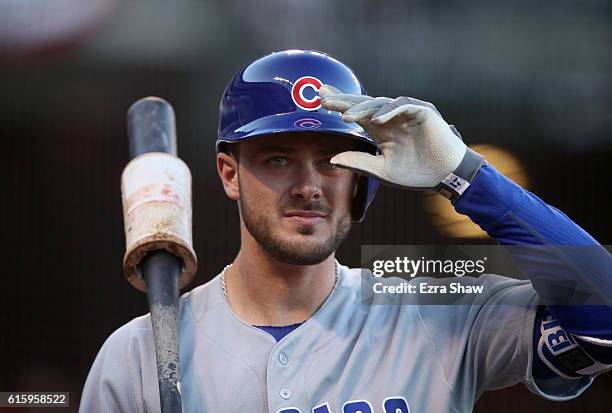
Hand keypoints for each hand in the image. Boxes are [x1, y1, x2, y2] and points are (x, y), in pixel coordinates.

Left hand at [320, 85, 467, 189]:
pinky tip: (375, 120)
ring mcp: (406, 112)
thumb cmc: (415, 173)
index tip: (319, 99)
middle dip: (343, 100)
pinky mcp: (422, 111)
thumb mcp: (381, 170)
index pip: (355, 113)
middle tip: (322, 97)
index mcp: (380, 129)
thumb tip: (332, 159)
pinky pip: (403, 106)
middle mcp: (390, 117)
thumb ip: (358, 163)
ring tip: (346, 118)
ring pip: (380, 103)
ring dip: (362, 109)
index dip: (338, 105)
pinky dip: (389, 111)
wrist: (445, 176)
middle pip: (363, 104)